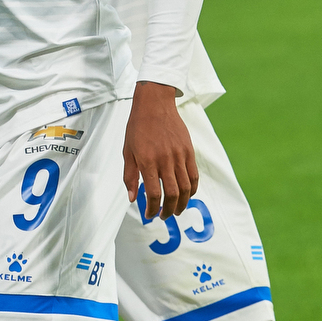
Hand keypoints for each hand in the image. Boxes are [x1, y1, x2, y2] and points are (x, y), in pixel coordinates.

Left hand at [123, 81, 198, 219]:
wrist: (154, 104)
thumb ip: (130, 176)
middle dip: (168, 210)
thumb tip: (133, 199)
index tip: (149, 214)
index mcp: (147, 161)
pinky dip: (192, 190)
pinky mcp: (189, 151)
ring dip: (182, 204)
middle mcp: (165, 160)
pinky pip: (194, 176)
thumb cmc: (138, 126)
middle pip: (172, 194)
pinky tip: (186, 195)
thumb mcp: (127, 151)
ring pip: (186, 188)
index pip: (153, 194)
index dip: (152, 209)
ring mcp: (179, 156)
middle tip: (164, 216)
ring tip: (176, 210)